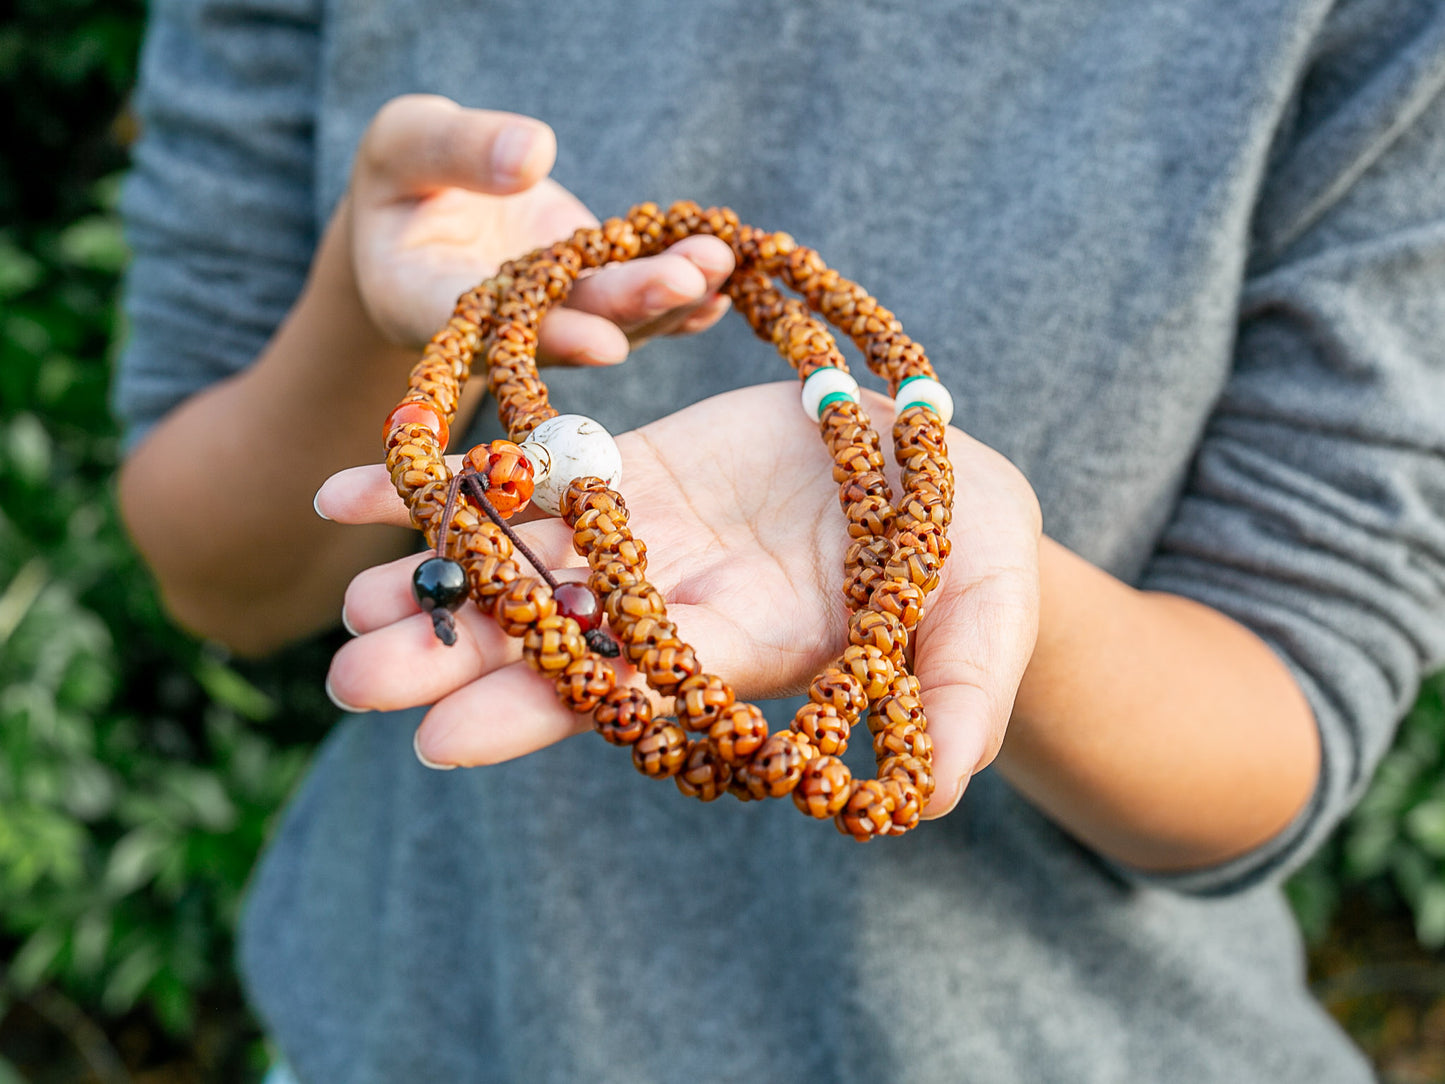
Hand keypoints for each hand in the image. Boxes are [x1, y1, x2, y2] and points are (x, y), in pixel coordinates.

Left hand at [317, 383, 1041, 816]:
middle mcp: (681, 597)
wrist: (939, 473)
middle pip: (556, 633)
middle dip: (457, 658)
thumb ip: (958, 696)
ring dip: (435, 574)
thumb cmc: (976, 553)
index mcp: (749, 641)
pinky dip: (452, 480)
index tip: (443, 740)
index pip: (638, 683)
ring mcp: (652, 530)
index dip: (547, 708)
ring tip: (344, 595)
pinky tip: (359, 486)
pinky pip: (537, 471)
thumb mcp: (988, 616)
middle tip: (349, 680)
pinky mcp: (639, 464)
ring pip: (529, 556)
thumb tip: (933, 797)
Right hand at [348, 94, 733, 360]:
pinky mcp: (585, 301)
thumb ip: (454, 150)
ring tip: (721, 262)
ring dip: (670, 297)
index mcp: (428, 302)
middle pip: (570, 324)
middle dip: (631, 305)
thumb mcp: (403, 144)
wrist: (419, 213)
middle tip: (688, 280)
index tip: (606, 344)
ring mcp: (550, 317)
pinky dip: (681, 300)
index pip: (492, 328)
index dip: (553, 338)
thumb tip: (533, 155)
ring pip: (614, 317)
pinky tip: (726, 289)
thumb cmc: (400, 175)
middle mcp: (499, 329)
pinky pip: (636, 306)